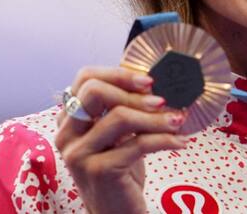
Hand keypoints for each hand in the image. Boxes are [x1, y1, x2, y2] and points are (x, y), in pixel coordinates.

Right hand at [54, 66, 187, 213]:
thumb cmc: (120, 172)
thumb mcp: (118, 136)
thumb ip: (124, 109)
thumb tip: (155, 83)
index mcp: (69, 120)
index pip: (85, 79)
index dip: (117, 74)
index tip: (148, 81)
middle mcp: (67, 135)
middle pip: (94, 92)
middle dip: (133, 92)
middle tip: (162, 100)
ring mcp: (79, 154)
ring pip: (119, 117)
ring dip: (155, 117)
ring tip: (178, 121)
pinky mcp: (98, 170)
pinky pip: (137, 143)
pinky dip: (164, 139)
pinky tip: (179, 142)